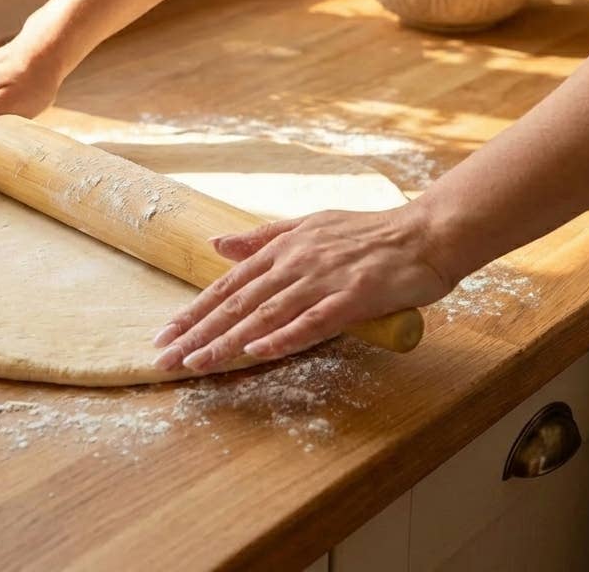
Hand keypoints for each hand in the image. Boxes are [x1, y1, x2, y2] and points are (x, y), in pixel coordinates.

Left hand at [152, 203, 452, 373]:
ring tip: (197, 363)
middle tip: (164, 358)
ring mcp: (323, 279)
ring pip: (266, 314)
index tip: (165, 334)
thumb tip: (218, 243)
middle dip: (198, 332)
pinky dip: (285, 336)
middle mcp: (296, 262)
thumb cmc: (367, 233)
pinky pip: (314, 320)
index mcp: (283, 248)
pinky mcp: (353, 296)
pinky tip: (258, 351)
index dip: (195, 311)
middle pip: (238, 302)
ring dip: (228, 341)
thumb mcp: (308, 225)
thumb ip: (263, 237)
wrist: (424, 233)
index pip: (229, 284)